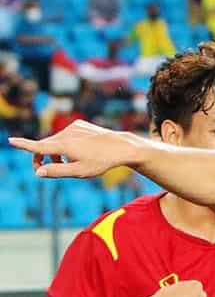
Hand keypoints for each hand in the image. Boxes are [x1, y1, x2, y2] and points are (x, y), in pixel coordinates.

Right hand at [8, 119, 139, 178]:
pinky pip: (67, 135)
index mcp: (65, 146)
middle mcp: (66, 134)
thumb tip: (38, 172)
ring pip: (56, 141)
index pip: (39, 147)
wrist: (121, 146)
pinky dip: (67, 144)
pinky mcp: (79, 124)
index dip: (24, 145)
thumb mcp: (80, 171)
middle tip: (44, 170)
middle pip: (45, 145)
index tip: (11, 141)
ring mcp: (73, 127)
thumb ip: (57, 172)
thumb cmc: (101, 162)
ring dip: (56, 152)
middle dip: (42, 158)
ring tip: (68, 162)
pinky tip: (81, 150)